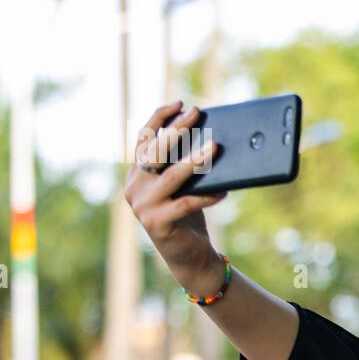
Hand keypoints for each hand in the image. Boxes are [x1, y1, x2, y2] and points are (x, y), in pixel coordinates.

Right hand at [124, 100, 228, 286]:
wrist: (189, 257)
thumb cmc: (190, 215)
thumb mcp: (185, 185)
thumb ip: (186, 165)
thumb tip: (213, 137)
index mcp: (137, 174)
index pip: (143, 139)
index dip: (160, 118)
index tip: (180, 103)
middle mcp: (134, 187)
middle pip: (155, 152)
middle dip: (177, 129)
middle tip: (197, 112)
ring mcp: (142, 206)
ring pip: (171, 176)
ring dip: (195, 160)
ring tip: (215, 147)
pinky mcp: (157, 223)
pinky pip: (187, 203)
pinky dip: (207, 196)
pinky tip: (224, 191)